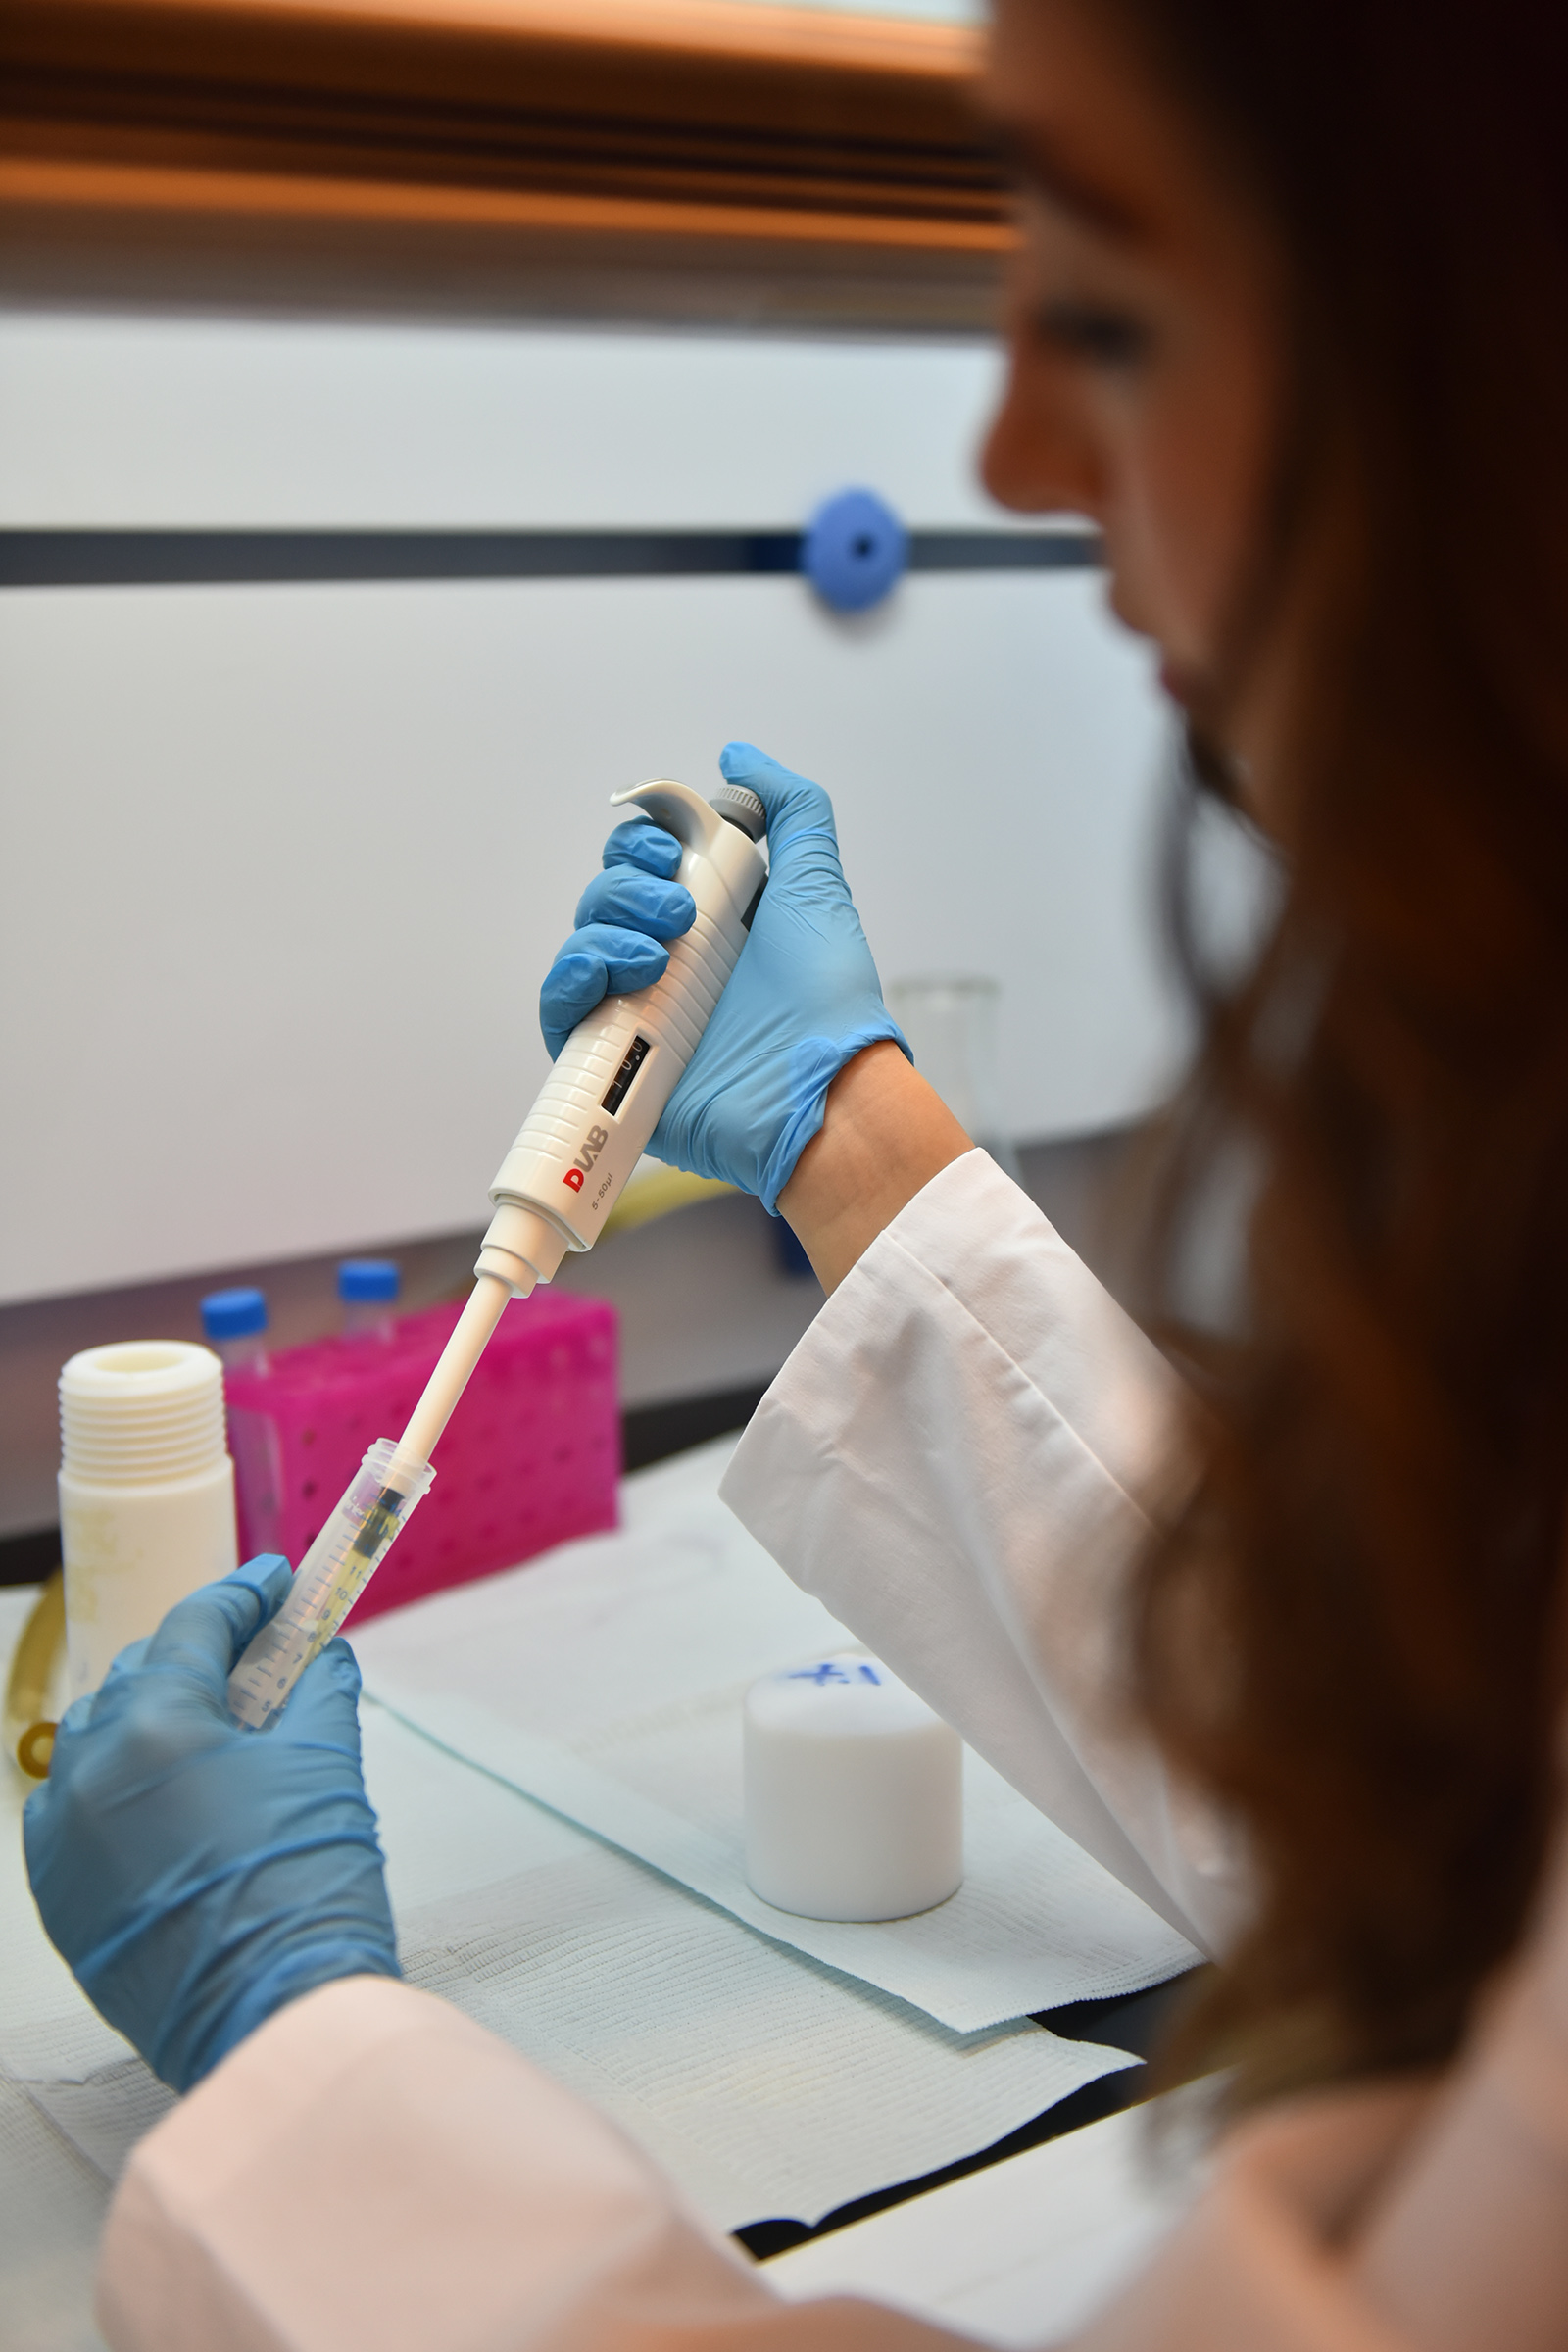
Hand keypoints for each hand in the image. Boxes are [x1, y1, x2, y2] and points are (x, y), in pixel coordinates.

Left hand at [24, 1558, 398, 2093]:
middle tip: (256, 1659)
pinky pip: (76, 1810)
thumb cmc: (305, 1889)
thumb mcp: (327, 1766)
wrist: (274, 2013)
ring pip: (97, 1741)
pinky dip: (117, 1788)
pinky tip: (168, 1802)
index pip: (194, 1627)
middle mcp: (91, 1771)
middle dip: (198, 1659)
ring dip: (151, 1721)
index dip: (242, 1597)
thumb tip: (318, 1654)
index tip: (275, 1584)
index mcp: (156, 1727)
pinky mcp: (57, 1894)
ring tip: (212, 1734)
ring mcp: (64, 1837)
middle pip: (140, 1677)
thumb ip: (318, 1690)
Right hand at [540, 741, 907, 1212]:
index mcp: (708, 923)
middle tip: (680, 910)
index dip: (642, 843)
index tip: (669, 846)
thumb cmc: (828, 1001)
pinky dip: (573, 977)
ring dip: (610, 927)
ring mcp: (636, 1013)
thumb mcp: (816, 885)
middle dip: (630, 884)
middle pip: (605, 896)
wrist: (822, 1091)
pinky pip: (559, 1009)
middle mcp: (668, 965)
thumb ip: (791, 809)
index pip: (641, 864)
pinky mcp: (611, 1064)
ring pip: (581, 943)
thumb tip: (738, 754)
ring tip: (662, 955)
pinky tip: (611, 971)